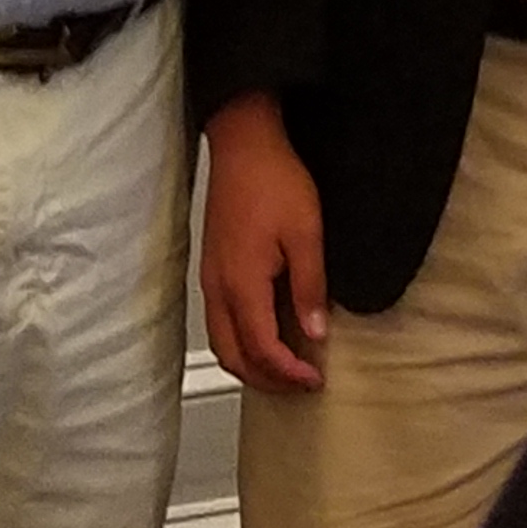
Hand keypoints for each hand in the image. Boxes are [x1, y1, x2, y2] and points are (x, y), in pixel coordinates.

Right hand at [199, 95, 327, 391]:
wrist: (245, 143)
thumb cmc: (273, 179)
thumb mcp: (307, 233)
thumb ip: (309, 288)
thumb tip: (315, 333)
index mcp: (242, 284)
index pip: (262, 350)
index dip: (288, 373)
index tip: (314, 379)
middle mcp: (219, 287)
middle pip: (233, 357)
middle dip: (266, 380)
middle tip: (299, 384)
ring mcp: (211, 277)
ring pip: (222, 341)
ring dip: (250, 364)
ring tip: (284, 367)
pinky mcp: (212, 266)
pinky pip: (219, 320)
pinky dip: (240, 341)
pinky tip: (265, 333)